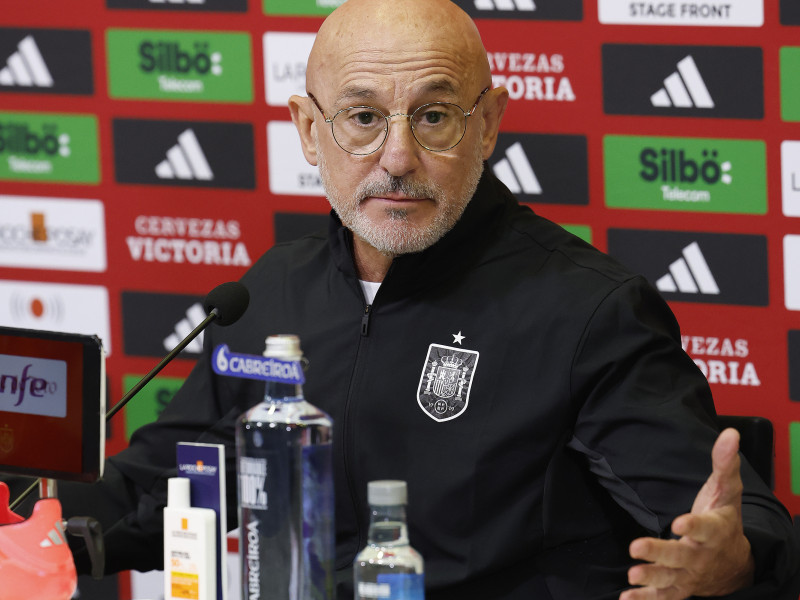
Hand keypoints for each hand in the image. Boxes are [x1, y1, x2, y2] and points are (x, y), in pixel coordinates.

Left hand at [619, 428, 754, 599]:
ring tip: (632, 576)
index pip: (705, 528)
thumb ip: (724, 463)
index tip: (680, 521)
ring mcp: (691, 575)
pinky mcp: (681, 587)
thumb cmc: (724, 519)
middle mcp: (702, 555)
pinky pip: (665, 597)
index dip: (693, 526)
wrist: (736, 562)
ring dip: (651, 578)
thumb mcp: (727, 491)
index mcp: (715, 530)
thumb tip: (730, 433)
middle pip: (682, 556)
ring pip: (671, 579)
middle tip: (636, 547)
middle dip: (660, 553)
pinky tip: (626, 599)